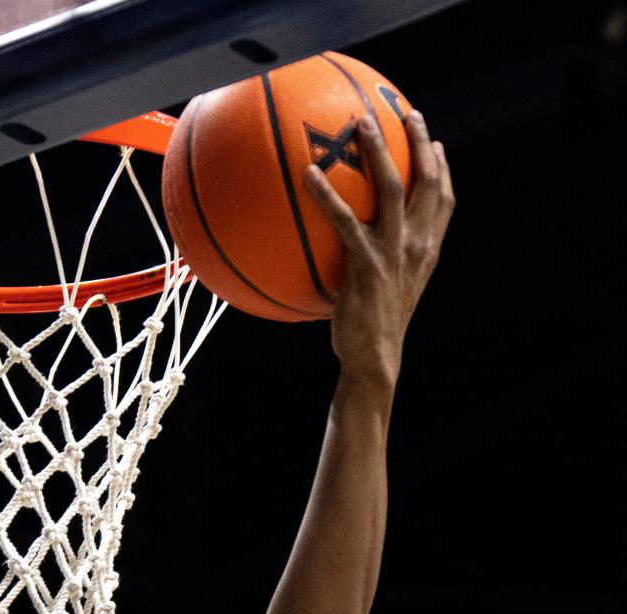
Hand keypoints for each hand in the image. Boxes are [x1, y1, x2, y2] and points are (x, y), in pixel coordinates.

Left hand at [304, 108, 454, 387]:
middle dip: (420, 143)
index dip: (442, 169)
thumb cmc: (375, 327)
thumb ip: (387, 261)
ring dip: (377, 152)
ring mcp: (393, 253)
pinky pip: (344, 221)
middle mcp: (416, 246)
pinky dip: (327, 195)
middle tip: (407, 113)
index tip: (436, 143)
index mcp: (427, 251)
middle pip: (426, 182)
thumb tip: (363, 242)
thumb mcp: (391, 290)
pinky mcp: (366, 265)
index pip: (444, 201)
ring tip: (360, 124)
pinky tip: (309, 175)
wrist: (375, 359)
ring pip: (390, 189)